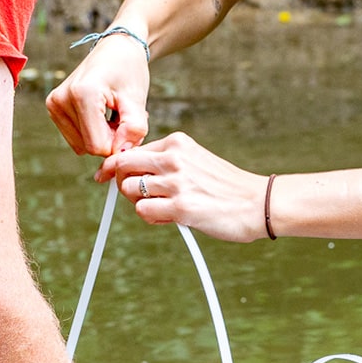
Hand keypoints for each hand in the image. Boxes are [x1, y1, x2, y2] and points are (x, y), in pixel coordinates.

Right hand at [47, 31, 150, 156]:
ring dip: (102, 136)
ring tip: (113, 113)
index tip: (131, 124)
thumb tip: (119, 154)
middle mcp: (61, 99)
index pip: (97, 146)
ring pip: (82, 146)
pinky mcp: (53, 108)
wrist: (116, 49)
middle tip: (124, 115)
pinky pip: (76, 139)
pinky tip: (101, 114)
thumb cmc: (129, 70)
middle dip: (111, 139)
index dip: (119, 143)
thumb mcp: (138, 99)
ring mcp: (54, 104)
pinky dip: (92, 132)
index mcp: (82, 93)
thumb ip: (133, 129)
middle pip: (89, 147)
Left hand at [100, 133, 269, 242]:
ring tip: (161, 208)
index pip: (130, 150)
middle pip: (122, 167)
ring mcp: (176, 183)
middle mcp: (174, 159)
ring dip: (138, 203)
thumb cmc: (226, 186)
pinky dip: (150, 218)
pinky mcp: (181, 207)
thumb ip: (166, 161)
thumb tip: (128, 169)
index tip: (104, 175)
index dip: (113, 165)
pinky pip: (143, 211)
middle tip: (138, 196)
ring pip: (129, 190)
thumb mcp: (195, 160)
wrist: (258, 203)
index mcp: (177, 144)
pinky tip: (169, 218)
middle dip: (121, 184)